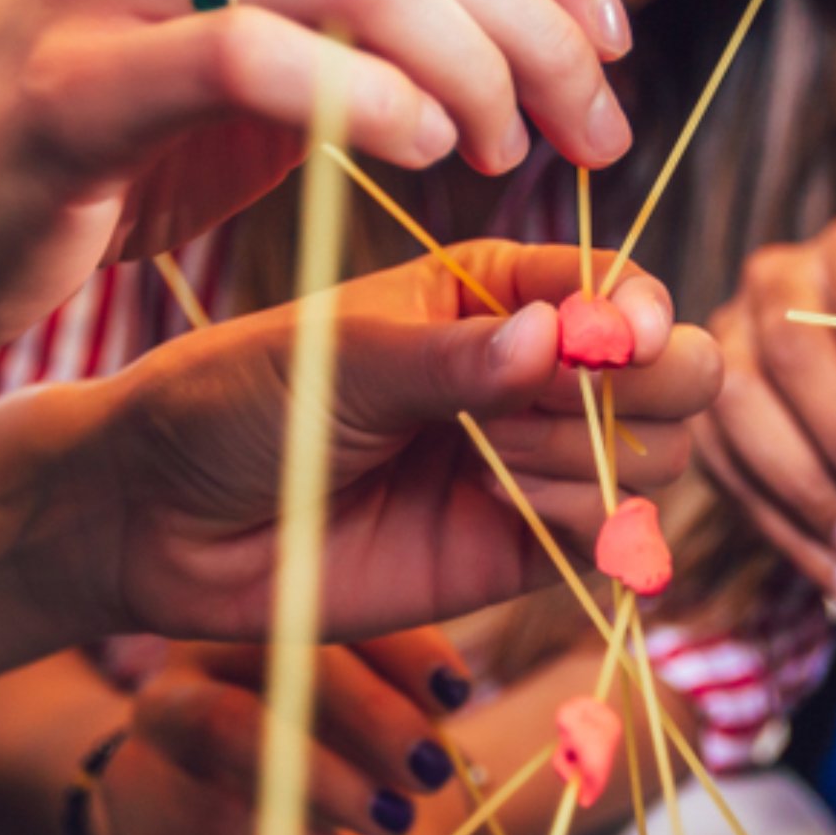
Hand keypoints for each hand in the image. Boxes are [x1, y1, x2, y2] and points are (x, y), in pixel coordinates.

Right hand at [0, 0, 633, 358]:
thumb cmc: (109, 147)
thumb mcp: (265, 57)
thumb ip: (372, 12)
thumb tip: (545, 21)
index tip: (608, 36)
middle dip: (545, 23)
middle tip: (594, 125)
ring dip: (477, 67)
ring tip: (507, 152)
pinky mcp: (68, 67)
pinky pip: (258, 52)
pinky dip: (370, 102)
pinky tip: (422, 154)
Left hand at [66, 240, 721, 642]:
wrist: (160, 523)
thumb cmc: (232, 403)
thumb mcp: (339, 359)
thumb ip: (452, 356)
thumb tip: (561, 334)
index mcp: (496, 290)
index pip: (620, 286)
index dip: (643, 310)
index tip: (624, 334)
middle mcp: (531, 372)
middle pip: (675, 372)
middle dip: (639, 386)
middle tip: (543, 399)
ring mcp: (533, 462)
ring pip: (660, 457)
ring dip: (592, 451)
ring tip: (489, 453)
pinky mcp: (521, 548)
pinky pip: (612, 536)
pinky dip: (584, 518)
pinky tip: (496, 498)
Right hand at [100, 630, 474, 834]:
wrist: (174, 820)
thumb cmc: (288, 752)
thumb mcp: (346, 718)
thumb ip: (395, 698)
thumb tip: (453, 700)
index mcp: (267, 610)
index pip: (335, 605)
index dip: (403, 647)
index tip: (456, 695)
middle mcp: (208, 644)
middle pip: (284, 654)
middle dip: (371, 713)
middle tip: (430, 771)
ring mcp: (162, 713)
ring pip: (232, 726)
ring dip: (327, 780)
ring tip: (393, 822)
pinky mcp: (139, 790)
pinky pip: (209, 815)